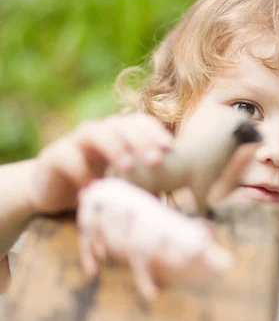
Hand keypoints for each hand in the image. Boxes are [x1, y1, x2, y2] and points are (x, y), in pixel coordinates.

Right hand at [29, 113, 173, 213]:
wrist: (52, 191)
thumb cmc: (98, 185)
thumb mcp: (125, 183)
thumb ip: (148, 183)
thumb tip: (184, 197)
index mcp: (118, 134)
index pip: (138, 123)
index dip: (154, 132)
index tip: (170, 148)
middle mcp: (98, 132)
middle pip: (120, 125)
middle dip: (140, 140)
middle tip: (155, 160)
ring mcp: (74, 142)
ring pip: (94, 132)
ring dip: (114, 147)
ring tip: (127, 167)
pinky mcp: (52, 157)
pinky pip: (66, 156)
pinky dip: (80, 170)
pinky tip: (93, 187)